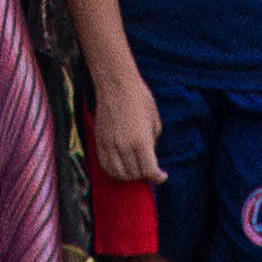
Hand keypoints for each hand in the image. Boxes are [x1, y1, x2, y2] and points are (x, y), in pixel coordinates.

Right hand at [84, 71, 160, 189]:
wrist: (117, 84)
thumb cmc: (140, 99)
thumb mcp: (155, 122)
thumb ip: (152, 143)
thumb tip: (149, 157)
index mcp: (141, 140)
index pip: (149, 171)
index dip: (158, 177)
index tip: (162, 175)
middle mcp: (123, 145)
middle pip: (134, 174)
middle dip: (145, 175)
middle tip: (150, 170)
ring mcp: (109, 144)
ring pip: (118, 174)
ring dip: (129, 176)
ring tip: (136, 170)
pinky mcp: (99, 141)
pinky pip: (105, 165)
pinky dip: (114, 171)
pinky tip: (122, 167)